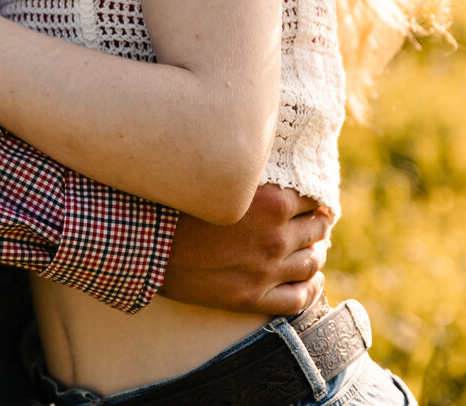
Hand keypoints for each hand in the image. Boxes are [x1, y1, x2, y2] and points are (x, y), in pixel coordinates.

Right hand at [159, 184, 332, 313]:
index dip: (313, 196)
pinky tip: (313, 279)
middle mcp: (274, 238)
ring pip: (311, 262)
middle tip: (315, 219)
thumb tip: (267, 165)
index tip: (311, 197)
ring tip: (314, 246)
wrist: (147, 244)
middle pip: (315, 229)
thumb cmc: (178, 204)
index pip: (311, 198)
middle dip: (318, 222)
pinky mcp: (252, 298)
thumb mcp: (219, 179)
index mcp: (271, 203)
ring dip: (317, 252)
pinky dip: (312, 288)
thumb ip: (250, 174)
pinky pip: (298, 299)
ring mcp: (265, 272)